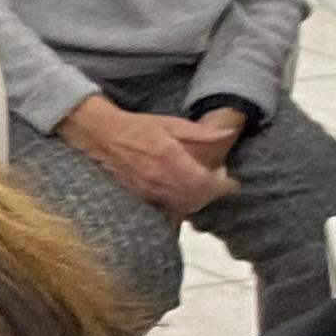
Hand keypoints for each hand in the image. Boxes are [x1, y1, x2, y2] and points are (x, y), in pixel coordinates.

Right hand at [59, 97, 240, 218]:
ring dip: (197, 203)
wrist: (103, 137)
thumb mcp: (171, 124)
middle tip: (220, 187)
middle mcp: (159, 179)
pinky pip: (166, 211)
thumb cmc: (138, 128)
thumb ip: (201, 132)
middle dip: (211, 195)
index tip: (232, 183)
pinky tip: (184, 202)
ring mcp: (149, 191)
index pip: (204, 183)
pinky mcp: (141, 197)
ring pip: (182, 208)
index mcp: (170, 159)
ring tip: (204, 192)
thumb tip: (228, 132)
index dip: (222, 186)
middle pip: (196, 199)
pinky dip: (180, 210)